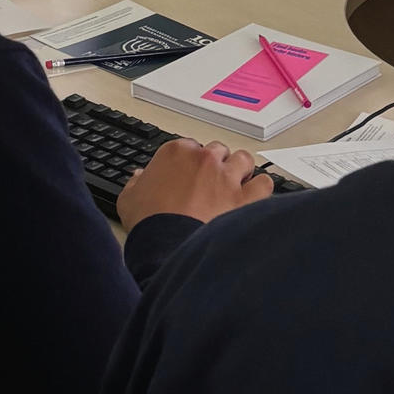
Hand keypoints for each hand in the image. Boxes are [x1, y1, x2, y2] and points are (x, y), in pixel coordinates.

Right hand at [116, 137, 273, 228]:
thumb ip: (136, 183)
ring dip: (241, 170)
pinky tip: (255, 198)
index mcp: (176, 153)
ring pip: (244, 159)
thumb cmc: (150, 223)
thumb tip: (139, 178)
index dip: (189, 163)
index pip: (189, 146)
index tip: (188, 175)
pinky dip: (261, 189)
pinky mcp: (246, 198)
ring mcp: (228, 177)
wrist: (168, 247)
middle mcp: (204, 159)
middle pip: (218, 150)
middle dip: (216, 164)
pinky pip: (264, 184)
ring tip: (237, 185)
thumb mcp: (129, 199)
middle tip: (212, 182)